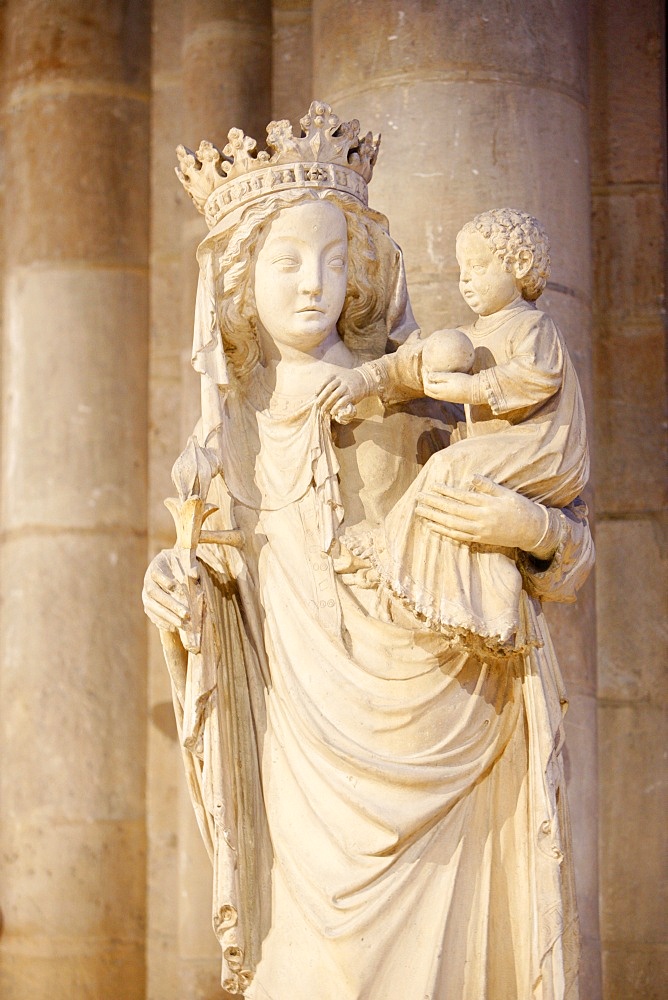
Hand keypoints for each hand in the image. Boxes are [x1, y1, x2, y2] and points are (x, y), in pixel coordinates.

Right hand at [142, 549, 193, 631]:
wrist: (172, 570)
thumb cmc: (182, 564)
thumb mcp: (187, 561)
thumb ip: (191, 567)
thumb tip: (194, 574)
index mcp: (156, 567)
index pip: (156, 574)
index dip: (163, 580)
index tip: (174, 586)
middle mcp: (148, 582)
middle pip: (154, 594)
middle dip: (170, 604)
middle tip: (186, 614)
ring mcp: (146, 595)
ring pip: (152, 607)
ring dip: (167, 616)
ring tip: (182, 624)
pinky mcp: (148, 606)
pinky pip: (152, 615)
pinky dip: (162, 622)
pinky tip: (174, 628)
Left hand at [316, 369, 367, 413]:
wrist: (364, 380)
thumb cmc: (348, 381)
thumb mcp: (340, 377)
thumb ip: (331, 383)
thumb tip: (318, 395)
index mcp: (336, 375)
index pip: (326, 381)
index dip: (320, 388)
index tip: (315, 394)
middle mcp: (341, 380)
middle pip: (329, 388)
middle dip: (322, 397)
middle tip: (317, 405)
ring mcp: (347, 387)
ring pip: (335, 395)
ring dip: (328, 403)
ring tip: (323, 410)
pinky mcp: (352, 394)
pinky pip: (343, 400)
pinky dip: (337, 406)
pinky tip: (333, 411)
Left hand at [414, 475, 550, 553]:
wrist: (531, 530)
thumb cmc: (519, 507)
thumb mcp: (506, 493)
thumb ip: (488, 486)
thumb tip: (472, 477)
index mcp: (487, 504)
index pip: (461, 497)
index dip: (445, 491)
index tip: (431, 486)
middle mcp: (480, 518)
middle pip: (452, 510)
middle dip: (433, 503)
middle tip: (418, 497)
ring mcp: (479, 531)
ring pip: (451, 524)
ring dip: (434, 517)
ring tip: (420, 511)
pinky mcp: (479, 539)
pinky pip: (457, 536)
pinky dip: (443, 531)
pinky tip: (432, 526)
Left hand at [423, 371, 474, 402]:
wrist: (477, 392)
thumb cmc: (464, 382)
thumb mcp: (450, 377)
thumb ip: (438, 376)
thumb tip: (428, 375)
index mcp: (439, 391)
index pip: (426, 385)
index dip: (424, 376)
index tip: (426, 367)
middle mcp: (441, 396)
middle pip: (428, 391)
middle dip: (426, 382)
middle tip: (427, 372)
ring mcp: (447, 398)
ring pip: (434, 393)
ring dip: (431, 385)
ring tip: (434, 375)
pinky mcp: (452, 398)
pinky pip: (440, 393)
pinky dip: (437, 387)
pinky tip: (443, 380)